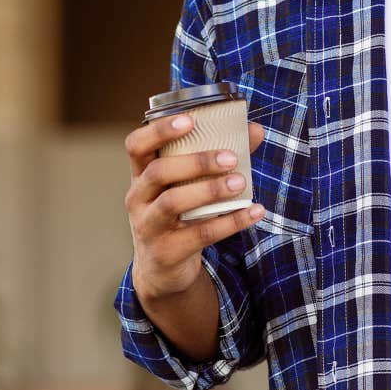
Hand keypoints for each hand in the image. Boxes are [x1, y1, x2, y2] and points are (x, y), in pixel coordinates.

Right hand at [124, 115, 266, 298]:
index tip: (189, 120)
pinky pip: (199, 235)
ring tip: (240, 183)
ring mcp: (148, 227)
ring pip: (172, 202)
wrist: (161, 268)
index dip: (159, 131)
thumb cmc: (177, 216)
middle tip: (230, 158)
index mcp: (141, 176)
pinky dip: (230, 222)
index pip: (136, 146)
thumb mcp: (186, 186)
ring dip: (209, 190)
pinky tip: (253, 211)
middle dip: (196, 162)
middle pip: (158, 172)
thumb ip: (216, 157)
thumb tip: (254, 130)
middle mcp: (138, 198)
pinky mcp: (166, 252)